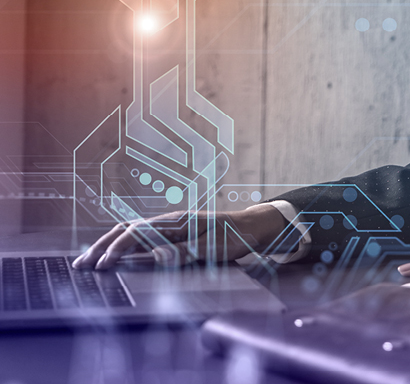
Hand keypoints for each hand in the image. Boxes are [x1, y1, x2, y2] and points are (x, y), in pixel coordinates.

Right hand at [72, 204, 287, 269]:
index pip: (138, 233)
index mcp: (176, 222)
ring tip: (89, 261)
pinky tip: (113, 257)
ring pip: (130, 233)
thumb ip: (186, 252)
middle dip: (102, 246)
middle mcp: (169, 221)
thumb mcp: (213, 247)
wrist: (250, 227)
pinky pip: (141, 239)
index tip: (104, 265)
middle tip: (81, 265)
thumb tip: (157, 255)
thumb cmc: (234, 236)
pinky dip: (121, 247)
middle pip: (127, 230)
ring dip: (108, 246)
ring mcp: (169, 227)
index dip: (119, 248)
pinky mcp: (172, 235)